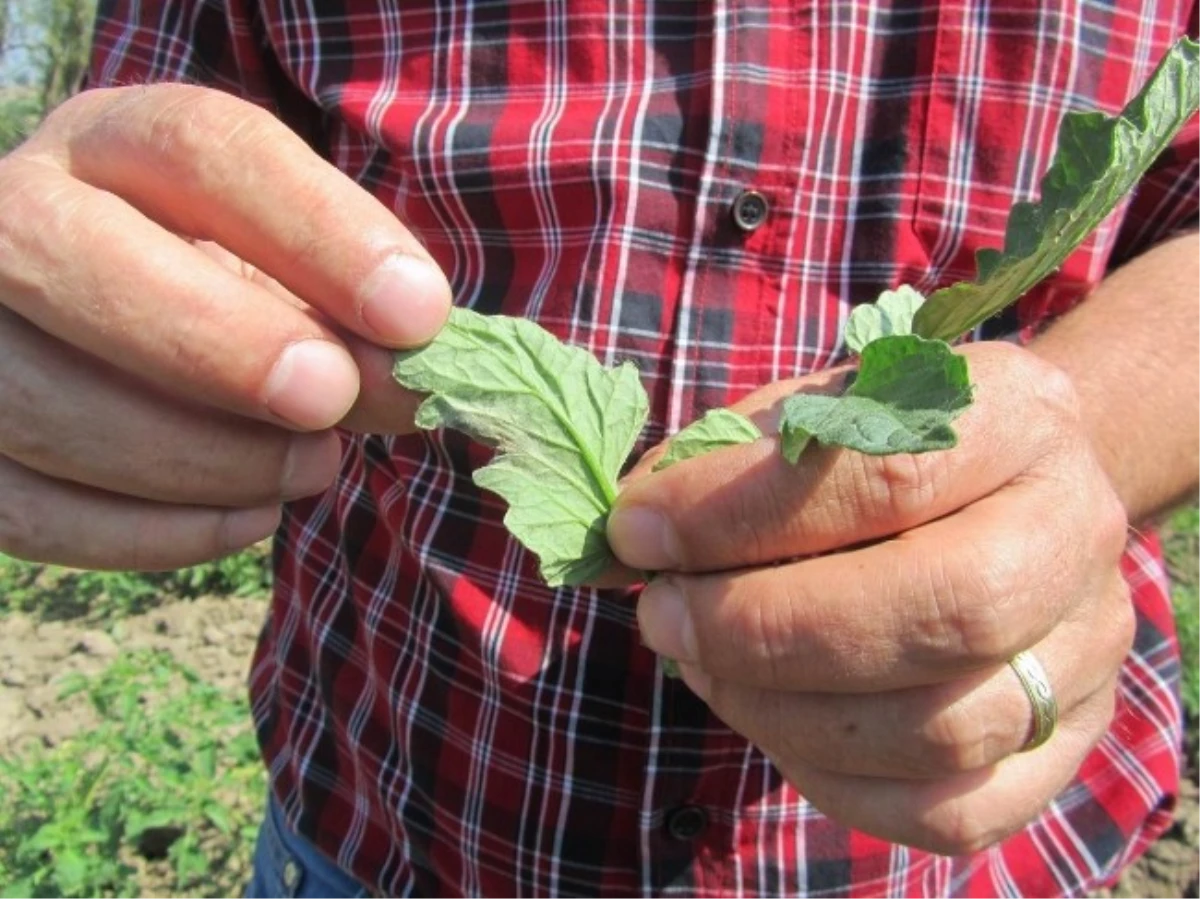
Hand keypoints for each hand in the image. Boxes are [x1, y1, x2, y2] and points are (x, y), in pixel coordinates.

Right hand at [0, 85, 450, 568]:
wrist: (135, 339)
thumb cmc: (243, 298)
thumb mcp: (304, 282)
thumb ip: (358, 324)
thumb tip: (411, 387)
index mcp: (117, 145)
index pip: (200, 148)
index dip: (315, 228)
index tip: (415, 312)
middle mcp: (14, 216)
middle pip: (65, 252)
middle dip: (215, 340)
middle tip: (330, 399)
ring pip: (35, 399)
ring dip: (198, 457)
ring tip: (312, 467)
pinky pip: (25, 508)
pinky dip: (150, 532)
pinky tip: (251, 519)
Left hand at [607, 342, 1133, 853]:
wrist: (1002, 495)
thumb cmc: (879, 450)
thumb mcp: (809, 416)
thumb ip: (727, 462)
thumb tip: (633, 536)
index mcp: (1018, 414)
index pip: (891, 473)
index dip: (742, 514)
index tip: (638, 532)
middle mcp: (1076, 528)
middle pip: (944, 612)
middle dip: (769, 629)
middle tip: (662, 615)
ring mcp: (1087, 650)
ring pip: (941, 728)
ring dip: (783, 710)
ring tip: (703, 664)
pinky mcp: (1066, 749)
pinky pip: (948, 812)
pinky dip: (831, 781)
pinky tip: (769, 720)